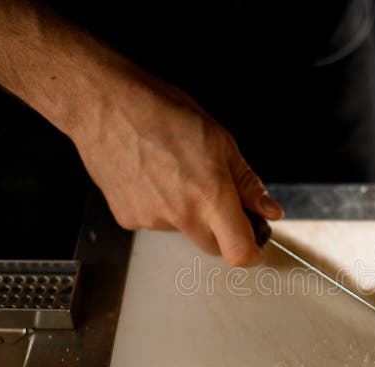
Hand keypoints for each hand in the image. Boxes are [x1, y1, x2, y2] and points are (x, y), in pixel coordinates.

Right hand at [71, 80, 282, 265]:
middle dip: (222, 230)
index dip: (252, 252)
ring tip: (175, 174)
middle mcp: (181, 215)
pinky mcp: (127, 219)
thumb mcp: (220, 141)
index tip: (255, 243)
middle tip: (216, 195)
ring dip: (188, 214)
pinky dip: (159, 207)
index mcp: (210, 196)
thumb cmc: (161, 113)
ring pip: (183, 232)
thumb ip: (246, 183)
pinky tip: (152, 177)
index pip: (239, 251)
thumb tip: (268, 210)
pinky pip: (155, 223)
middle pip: (213, 246)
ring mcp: (151, 220)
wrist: (106, 105)